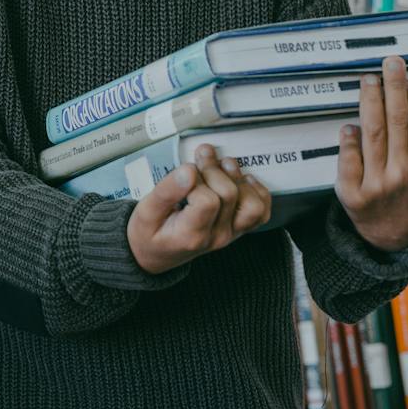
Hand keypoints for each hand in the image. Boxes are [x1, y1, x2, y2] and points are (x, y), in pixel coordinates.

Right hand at [127, 144, 272, 274]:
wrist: (155, 254)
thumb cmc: (148, 232)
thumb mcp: (146, 211)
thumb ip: (166, 191)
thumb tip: (188, 170)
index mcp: (192, 234)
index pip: (208, 201)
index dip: (197, 179)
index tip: (184, 172)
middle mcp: (216, 236)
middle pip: (230, 196)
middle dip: (215, 168)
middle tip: (201, 154)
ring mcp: (231, 233)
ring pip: (253, 204)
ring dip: (238, 178)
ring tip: (221, 164)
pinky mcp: (238, 228)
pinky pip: (261, 210)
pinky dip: (255, 190)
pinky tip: (239, 178)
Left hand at [338, 56, 407, 252]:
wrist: (395, 239)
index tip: (406, 77)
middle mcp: (404, 176)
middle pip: (395, 123)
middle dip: (392, 89)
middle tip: (388, 63)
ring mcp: (377, 185)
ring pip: (372, 134)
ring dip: (369, 103)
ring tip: (368, 81)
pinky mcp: (352, 194)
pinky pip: (348, 160)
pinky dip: (348, 140)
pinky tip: (349, 123)